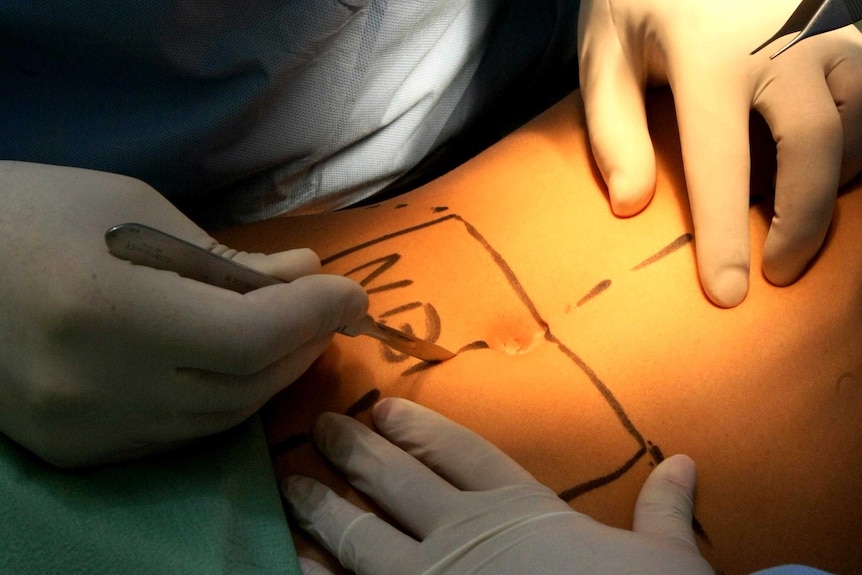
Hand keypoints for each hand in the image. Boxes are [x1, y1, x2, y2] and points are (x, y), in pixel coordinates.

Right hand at [0, 161, 366, 466]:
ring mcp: (81, 431)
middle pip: (245, 385)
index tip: (350, 292)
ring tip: (294, 333)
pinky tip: (236, 365)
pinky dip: (225, 401)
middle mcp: (92, 387)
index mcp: (103, 309)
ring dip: (273, 375)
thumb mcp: (133, 209)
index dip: (314, 315)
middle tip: (330, 309)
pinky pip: (181, 436)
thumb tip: (308, 277)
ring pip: (221, 419)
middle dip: (304, 344)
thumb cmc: (32, 211)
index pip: (249, 337)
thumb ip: (226, 258)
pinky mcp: (76, 452)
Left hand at [282, 398, 713, 574]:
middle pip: (396, 481)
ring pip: (361, 536)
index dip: (420, 428)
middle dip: (357, 453)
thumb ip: (664, 509)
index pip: (459, 452)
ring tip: (293, 487)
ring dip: (324, 510)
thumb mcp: (665, 559)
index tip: (384, 409)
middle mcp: (462, 535)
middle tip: (324, 430)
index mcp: (518, 508)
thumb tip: (684, 462)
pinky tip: (295, 566)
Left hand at [578, 0, 861, 306]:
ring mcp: (824, 31)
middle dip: (803, 222)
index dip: (727, 238)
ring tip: (795, 217)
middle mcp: (783, 44)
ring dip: (834, 181)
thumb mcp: (606, 52)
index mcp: (712, 57)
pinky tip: (820, 166)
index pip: (724, 166)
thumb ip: (613, 128)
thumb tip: (631, 206)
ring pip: (860, 122)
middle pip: (818, 149)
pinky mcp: (845, 26)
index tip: (729, 294)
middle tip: (777, 270)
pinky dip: (854, 140)